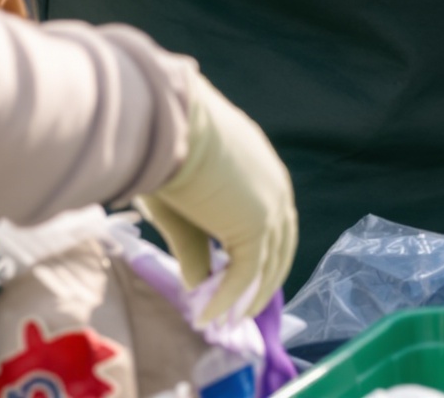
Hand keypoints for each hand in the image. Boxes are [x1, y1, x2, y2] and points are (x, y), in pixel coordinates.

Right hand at [137, 74, 297, 322]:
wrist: (169, 122)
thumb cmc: (165, 151)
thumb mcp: (181, 204)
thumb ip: (195, 245)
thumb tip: (199, 285)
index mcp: (262, 167)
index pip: (273, 218)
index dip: (261, 251)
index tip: (243, 279)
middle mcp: (275, 185)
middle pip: (279, 245)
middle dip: (260, 281)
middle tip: (239, 310)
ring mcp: (271, 205)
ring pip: (267, 264)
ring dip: (246, 296)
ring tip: (224, 321)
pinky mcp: (258, 226)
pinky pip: (245, 274)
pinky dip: (226, 298)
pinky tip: (205, 315)